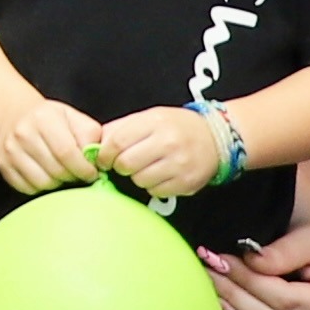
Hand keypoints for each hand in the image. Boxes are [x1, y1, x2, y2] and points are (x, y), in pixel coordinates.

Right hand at [0, 96, 112, 196]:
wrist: (15, 115)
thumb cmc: (52, 120)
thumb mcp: (75, 118)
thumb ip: (90, 136)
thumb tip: (97, 160)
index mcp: (43, 118)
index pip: (67, 153)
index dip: (83, 169)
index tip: (92, 173)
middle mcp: (23, 133)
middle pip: (55, 170)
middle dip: (72, 176)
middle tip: (77, 173)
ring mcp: (9, 150)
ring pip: (42, 182)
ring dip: (57, 183)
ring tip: (61, 173)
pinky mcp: (3, 164)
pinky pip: (27, 188)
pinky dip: (41, 187)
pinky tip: (46, 174)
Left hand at [92, 107, 223, 202]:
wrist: (216, 137)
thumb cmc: (176, 127)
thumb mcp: (148, 117)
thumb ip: (120, 128)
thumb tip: (93, 145)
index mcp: (155, 123)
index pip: (117, 142)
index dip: (104, 154)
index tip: (102, 159)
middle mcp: (168, 143)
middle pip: (126, 164)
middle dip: (120, 166)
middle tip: (125, 164)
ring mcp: (180, 164)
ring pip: (140, 180)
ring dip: (137, 177)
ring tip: (148, 166)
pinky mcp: (188, 183)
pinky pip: (156, 192)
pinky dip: (154, 186)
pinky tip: (162, 174)